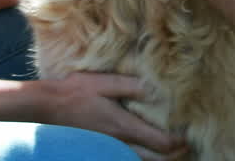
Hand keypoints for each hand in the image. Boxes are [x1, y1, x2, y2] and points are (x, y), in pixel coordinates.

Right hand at [38, 72, 187, 160]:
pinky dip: (142, 158)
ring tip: (173, 151)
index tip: (188, 134)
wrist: (46, 109)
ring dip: (160, 159)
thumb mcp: (104, 83)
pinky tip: (147, 151)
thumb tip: (157, 87)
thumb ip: (132, 86)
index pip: (161, 143)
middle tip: (187, 146)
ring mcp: (109, 151)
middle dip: (175, 155)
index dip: (179, 142)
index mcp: (124, 127)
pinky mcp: (100, 152)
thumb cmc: (75, 92)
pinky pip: (127, 160)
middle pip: (156, 159)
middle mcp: (119, 144)